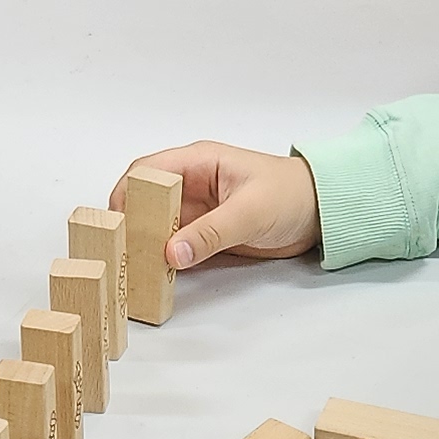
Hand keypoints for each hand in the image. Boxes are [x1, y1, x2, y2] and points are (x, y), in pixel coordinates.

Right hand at [127, 141, 320, 267]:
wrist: (320, 212)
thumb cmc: (291, 195)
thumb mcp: (251, 211)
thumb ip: (212, 232)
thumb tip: (173, 253)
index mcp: (198, 163)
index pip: (147, 172)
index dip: (127, 195)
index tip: (118, 224)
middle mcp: (191, 185)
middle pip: (145, 201)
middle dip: (130, 224)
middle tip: (120, 253)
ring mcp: (197, 211)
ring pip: (155, 225)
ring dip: (144, 245)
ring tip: (131, 269)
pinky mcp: (205, 234)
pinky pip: (174, 245)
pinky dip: (162, 259)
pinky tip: (154, 275)